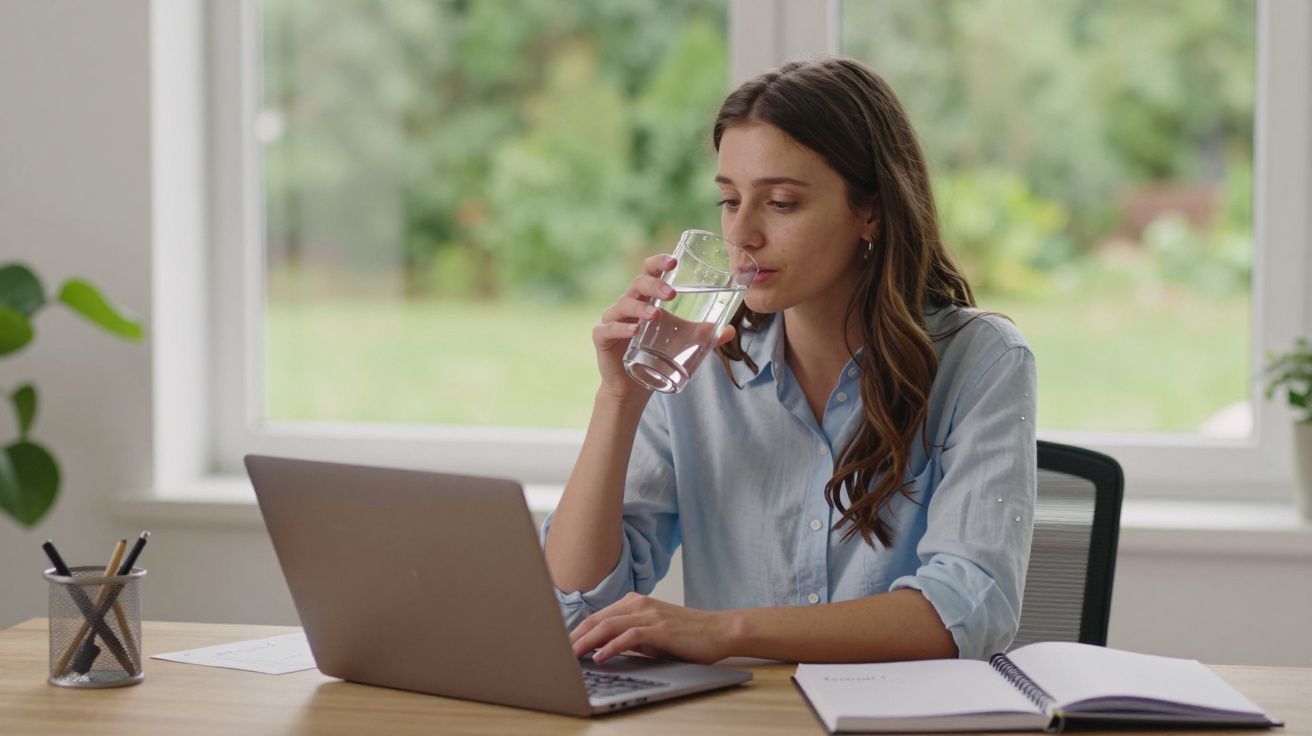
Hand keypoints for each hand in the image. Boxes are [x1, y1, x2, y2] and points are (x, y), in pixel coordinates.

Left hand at [569, 592, 736, 664]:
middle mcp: (639, 604)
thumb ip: (629, 636)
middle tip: (558, 652)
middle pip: (597, 619)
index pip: (597, 616)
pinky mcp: (659, 628)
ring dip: (586, 642)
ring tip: (571, 655)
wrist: (719, 631)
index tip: (562, 645)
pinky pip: (628, 636)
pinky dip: (610, 646)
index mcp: (635, 603)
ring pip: (608, 626)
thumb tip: (602, 648)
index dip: (577, 631)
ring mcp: (649, 614)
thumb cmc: (687, 635)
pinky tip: (600, 657)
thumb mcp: (652, 634)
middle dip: (575, 636)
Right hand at [593, 255, 735, 402]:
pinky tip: (633, 332)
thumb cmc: (656, 354)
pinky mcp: (602, 338)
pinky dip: (620, 329)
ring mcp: (613, 319)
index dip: (658, 262)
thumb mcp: (683, 341)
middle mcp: (628, 304)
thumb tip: (731, 330)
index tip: (674, 261)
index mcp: (646, 298)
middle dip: (654, 285)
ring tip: (656, 315)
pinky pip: (608, 329)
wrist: (634, 385)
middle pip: (637, 284)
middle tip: (671, 293)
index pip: (648, 271)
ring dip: (640, 308)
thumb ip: (704, 334)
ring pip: (623, 305)